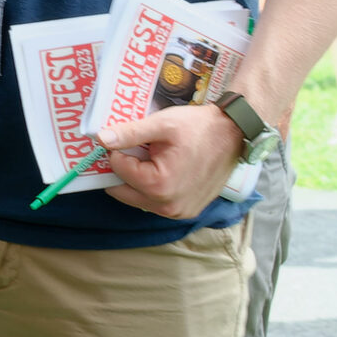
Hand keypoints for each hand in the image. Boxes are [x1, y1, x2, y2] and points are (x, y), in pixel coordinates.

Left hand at [101, 101, 247, 219]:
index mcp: (159, 185)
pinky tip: (162, 168)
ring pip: (138, 198)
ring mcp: (179, 212)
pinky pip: (156, 202)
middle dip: (123, 169)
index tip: (129, 138)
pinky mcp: (187, 211)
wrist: (235, 134)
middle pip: (123, 190)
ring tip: (151, 157)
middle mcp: (168, 206)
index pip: (118, 169)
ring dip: (136, 180)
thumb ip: (129, 133)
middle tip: (134, 149)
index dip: (118, 150)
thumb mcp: (162, 124)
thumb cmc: (200, 127)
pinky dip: (152, 187)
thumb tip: (101, 139)